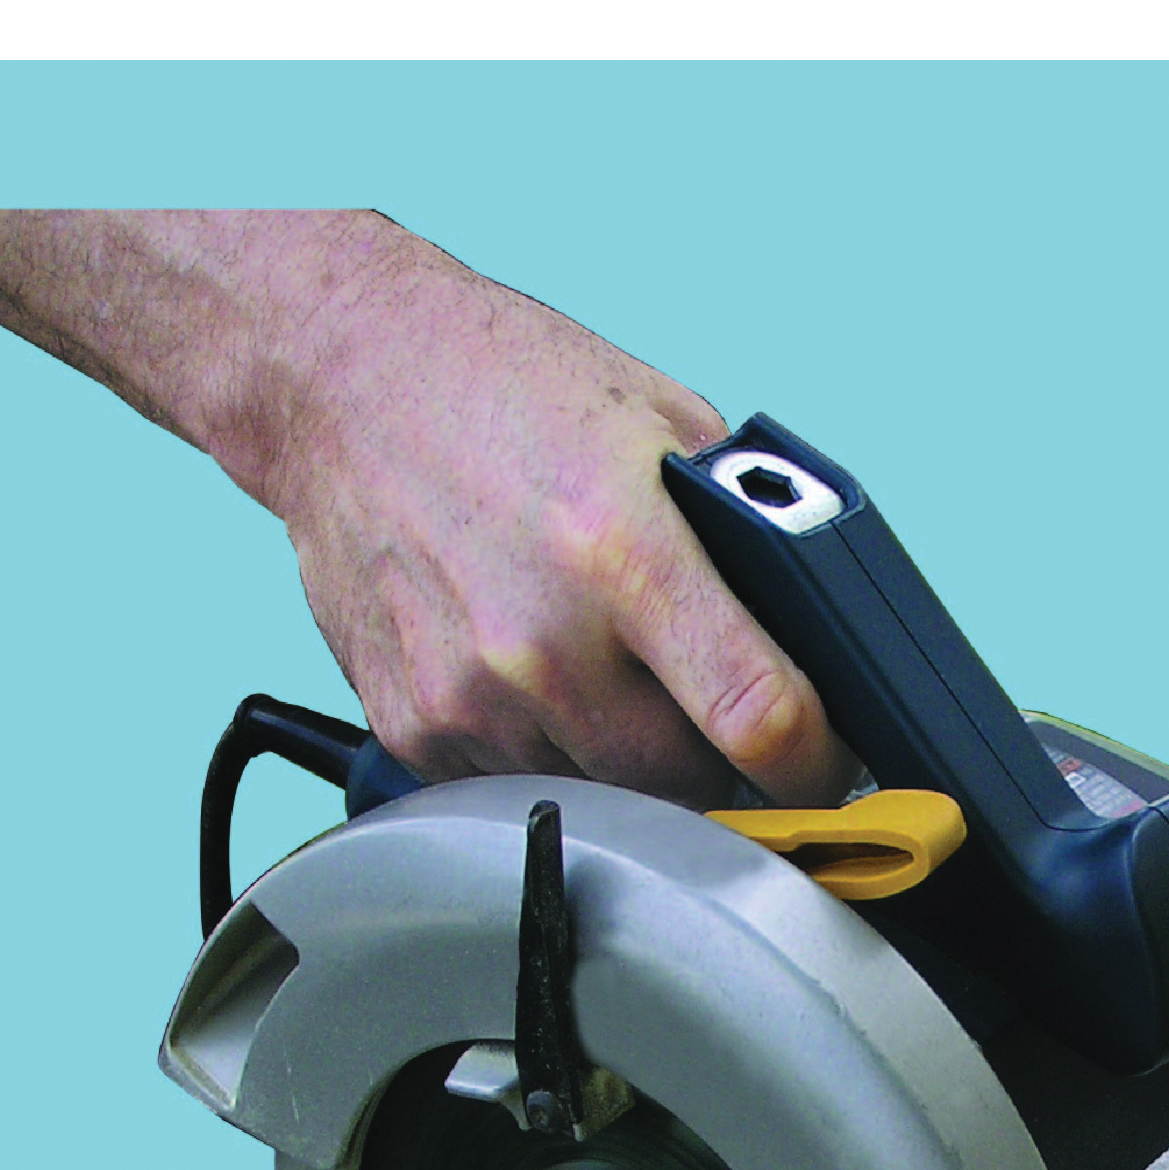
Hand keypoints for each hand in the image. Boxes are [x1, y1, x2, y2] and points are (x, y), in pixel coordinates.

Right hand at [268, 232, 853, 807]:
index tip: (828, 765)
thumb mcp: (664, 423)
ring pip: (607, 795)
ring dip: (632, 761)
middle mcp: (542, 640)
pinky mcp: (414, 727)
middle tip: (714, 707)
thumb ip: (743, 539)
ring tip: (607, 665)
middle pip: (688, 783)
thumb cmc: (503, 387)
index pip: (759, 718)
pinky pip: (520, 783)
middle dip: (722, 760)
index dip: (816, 764)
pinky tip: (532, 669)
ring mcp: (470, 694)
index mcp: (623, 553)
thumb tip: (815, 645)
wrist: (340, 374)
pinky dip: (548, 749)